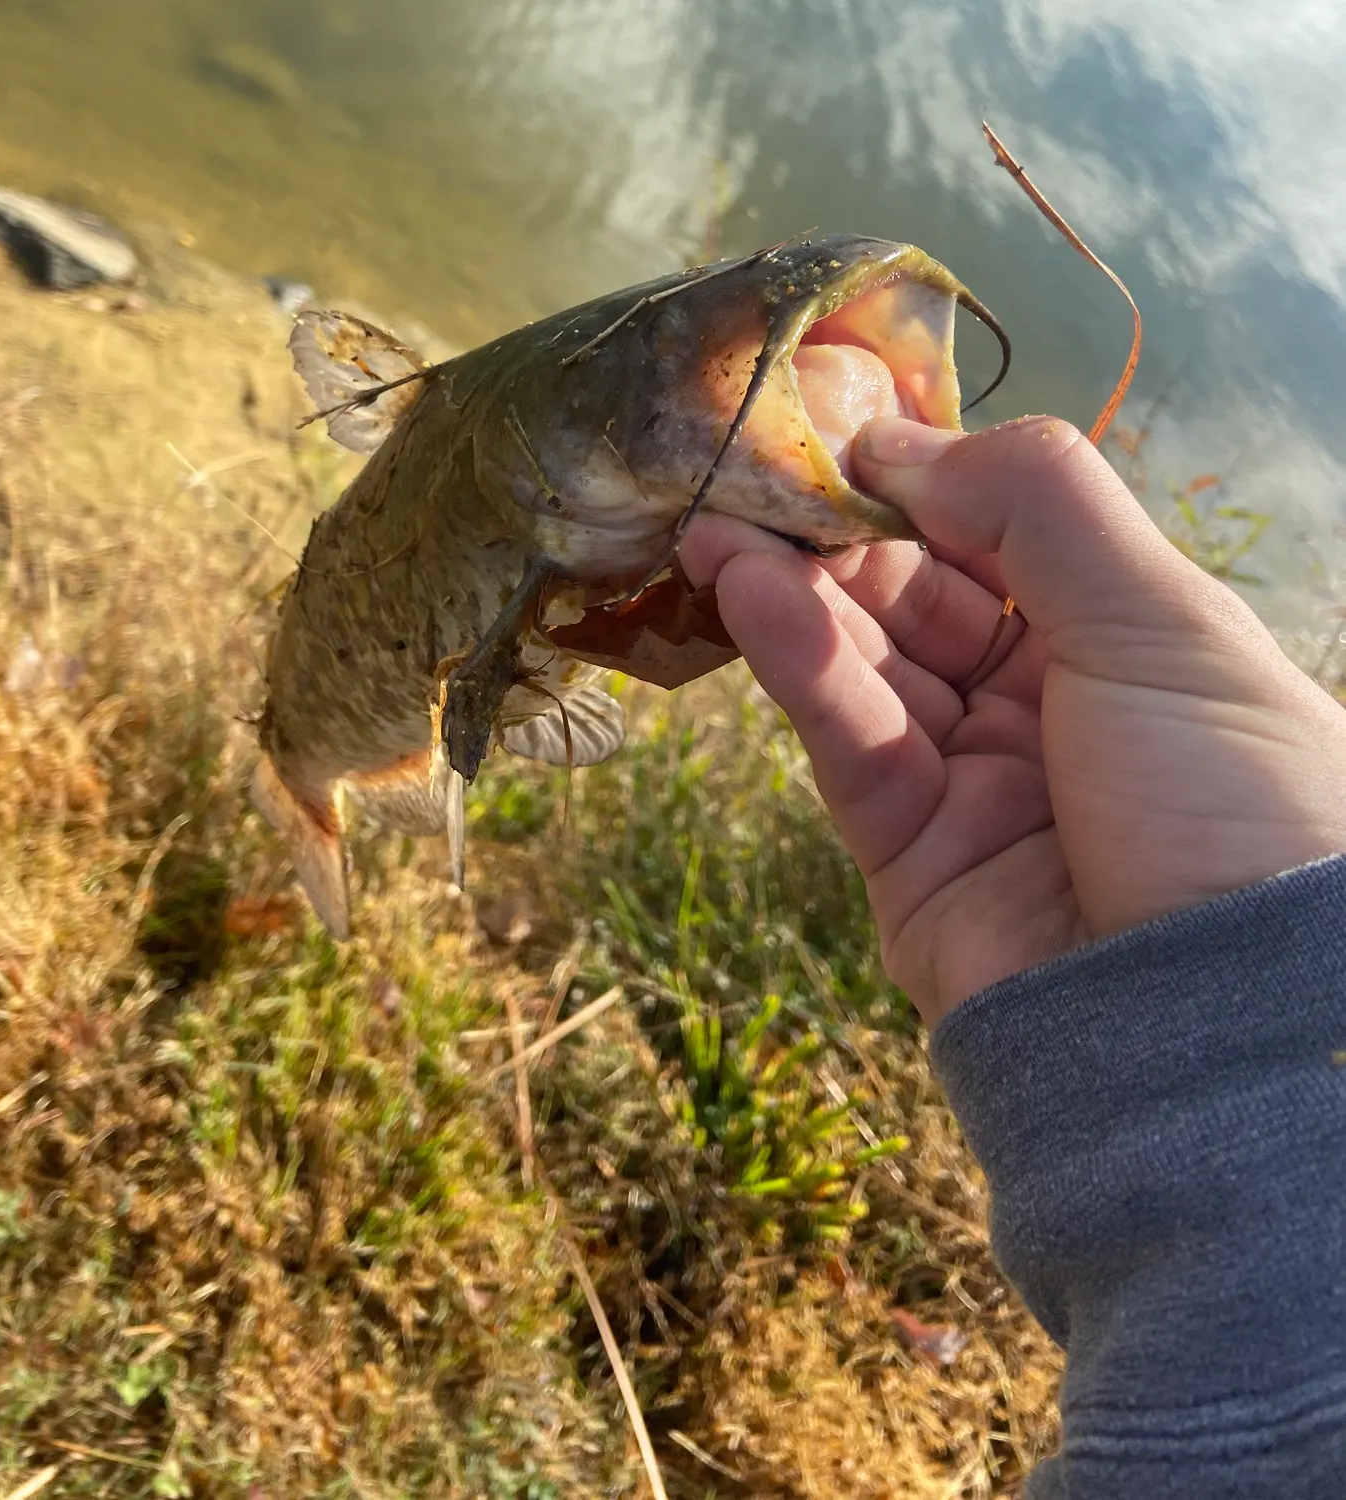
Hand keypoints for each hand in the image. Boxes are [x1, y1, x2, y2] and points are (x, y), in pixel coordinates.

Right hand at [679, 416, 1345, 1026]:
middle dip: (836, 539)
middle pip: (918, 601)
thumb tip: (903, 445)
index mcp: (1120, 643)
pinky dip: (799, 666)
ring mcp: (969, 782)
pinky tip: (750, 597)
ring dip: (793, 594)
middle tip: (746, 480)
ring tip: (717, 531)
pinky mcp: (904, 854)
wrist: (1211, 1024)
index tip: (840, 435)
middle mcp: (1042, 707)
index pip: (1000, 541)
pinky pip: (849, 743)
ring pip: (867, 668)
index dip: (921, 485)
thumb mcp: (1161, 619)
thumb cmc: (1225, 796)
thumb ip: (1039, 507)